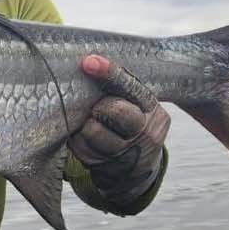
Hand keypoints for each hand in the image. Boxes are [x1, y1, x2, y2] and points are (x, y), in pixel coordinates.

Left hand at [68, 54, 169, 209]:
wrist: (137, 166)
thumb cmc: (131, 123)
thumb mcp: (137, 104)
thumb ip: (121, 89)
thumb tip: (88, 64)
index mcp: (150, 107)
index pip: (130, 87)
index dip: (109, 73)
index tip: (89, 62)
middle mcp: (144, 131)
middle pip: (112, 110)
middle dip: (98, 106)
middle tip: (96, 108)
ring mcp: (126, 151)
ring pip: (93, 130)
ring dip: (85, 124)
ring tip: (90, 123)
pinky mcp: (106, 165)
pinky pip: (81, 147)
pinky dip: (78, 140)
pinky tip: (86, 139)